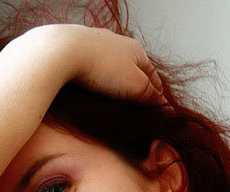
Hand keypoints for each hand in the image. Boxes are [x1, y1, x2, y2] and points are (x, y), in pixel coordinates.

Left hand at [28, 24, 163, 102]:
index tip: (158, 109)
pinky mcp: (77, 52)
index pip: (152, 75)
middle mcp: (116, 43)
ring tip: (115, 103)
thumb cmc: (100, 65)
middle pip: (132, 70)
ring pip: (111, 69)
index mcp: (135, 49)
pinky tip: (94, 91)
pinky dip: (97, 81)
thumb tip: (165, 107)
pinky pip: (93, 70)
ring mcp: (95, 46)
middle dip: (135, 88)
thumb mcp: (135, 85)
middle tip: (137, 109)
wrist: (63, 51)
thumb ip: (151, 96)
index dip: (156, 94)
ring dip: (115, 85)